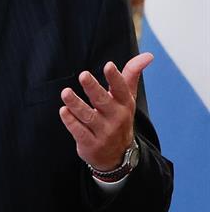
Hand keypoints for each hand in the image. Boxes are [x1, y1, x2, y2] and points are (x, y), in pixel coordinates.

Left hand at [60, 53, 152, 172]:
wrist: (118, 156)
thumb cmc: (119, 118)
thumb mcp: (127, 99)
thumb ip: (131, 75)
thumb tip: (148, 55)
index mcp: (124, 105)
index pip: (121, 90)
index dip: (116, 78)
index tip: (109, 65)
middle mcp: (116, 118)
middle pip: (103, 101)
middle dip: (93, 88)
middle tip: (83, 75)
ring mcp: (103, 132)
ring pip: (88, 117)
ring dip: (76, 104)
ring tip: (65, 92)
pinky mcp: (90, 144)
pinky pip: (79, 132)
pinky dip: (71, 122)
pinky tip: (63, 111)